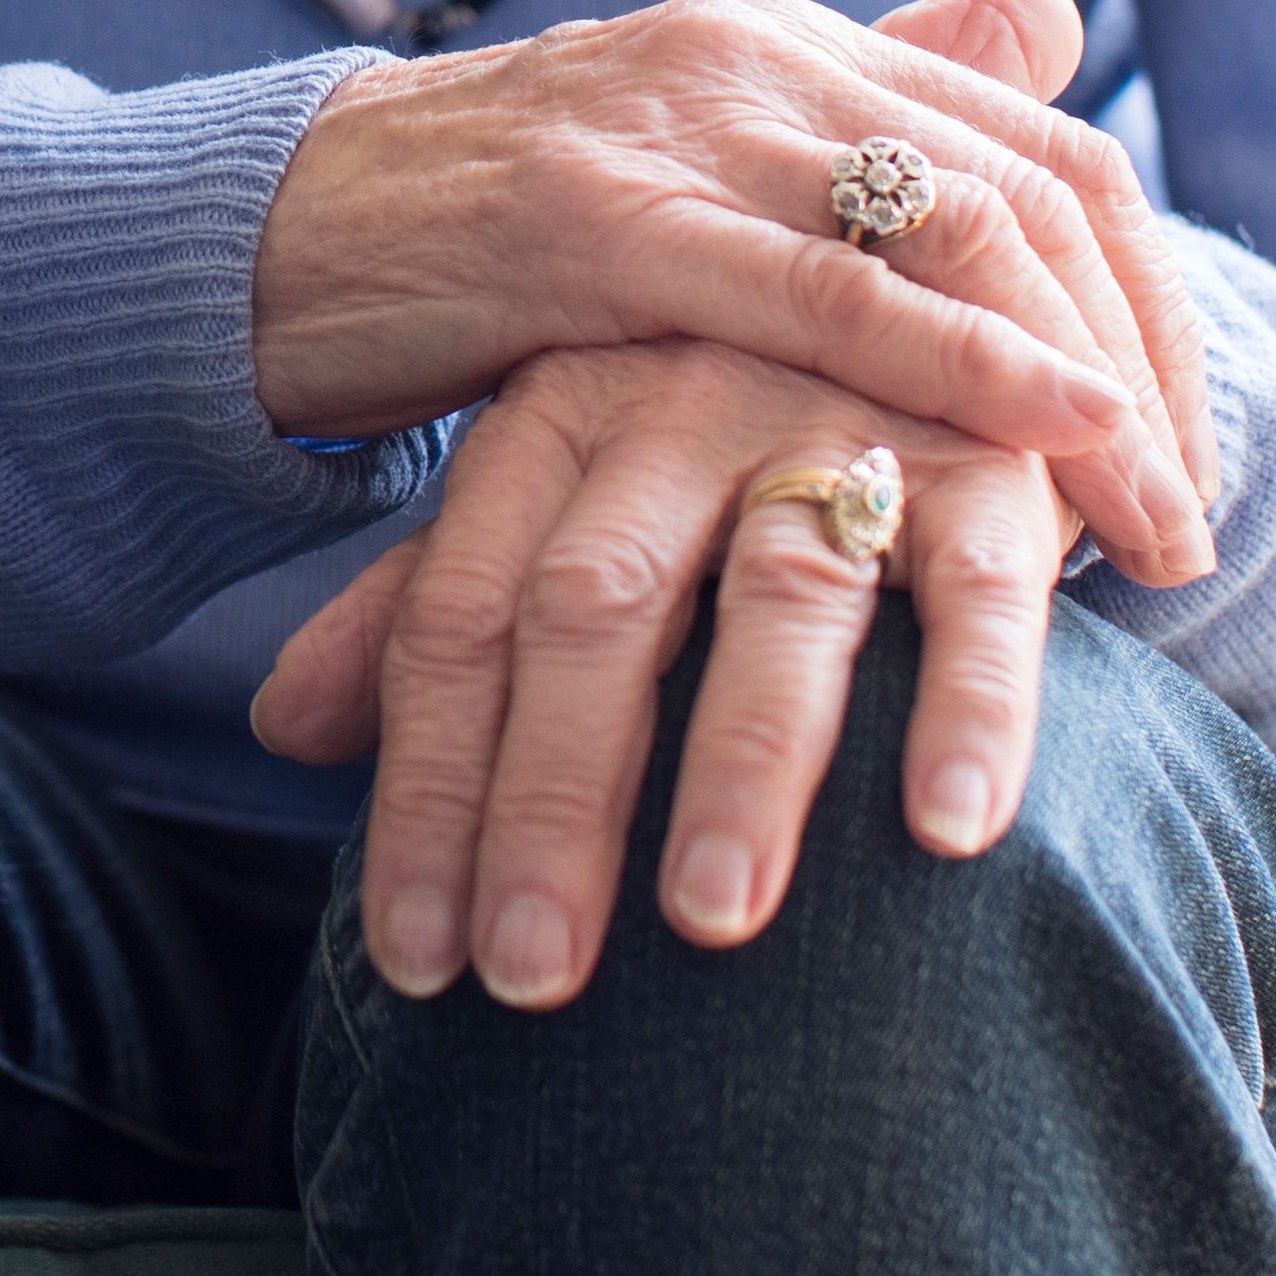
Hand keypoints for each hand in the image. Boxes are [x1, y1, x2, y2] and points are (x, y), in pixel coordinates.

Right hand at [249, 0, 1215, 584]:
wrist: (259, 235)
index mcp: (792, 48)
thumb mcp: (684, 180)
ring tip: (1157, 527)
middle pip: (1034, 189)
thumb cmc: (479, 244)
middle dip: (1148, 359)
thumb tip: (1044, 17)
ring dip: (1090, 387)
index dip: (1149, 298)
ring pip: (960, 226)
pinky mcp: (603, 222)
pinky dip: (958, 368)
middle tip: (1199, 519)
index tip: (1192, 448)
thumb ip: (852, 126)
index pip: (1041, 149)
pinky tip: (1045, 448)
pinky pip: (822, 294)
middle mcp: (761, 57)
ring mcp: (684, 127)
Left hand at [251, 338, 1065, 1006]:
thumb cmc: (716, 454)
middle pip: (591, 608)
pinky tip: (944, 831)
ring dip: (741, 766)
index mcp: (552, 416)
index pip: (456, 616)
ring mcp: (838, 418)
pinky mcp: (992, 454)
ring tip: (710, 924)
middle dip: (550, 800)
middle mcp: (679, 404)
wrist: (931, 296)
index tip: (416, 961)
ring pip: (778, 601)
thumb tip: (282, 728)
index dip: (426, 791)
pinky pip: (979, 587)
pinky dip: (968, 706)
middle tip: (531, 979)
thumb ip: (435, 607)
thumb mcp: (561, 499)